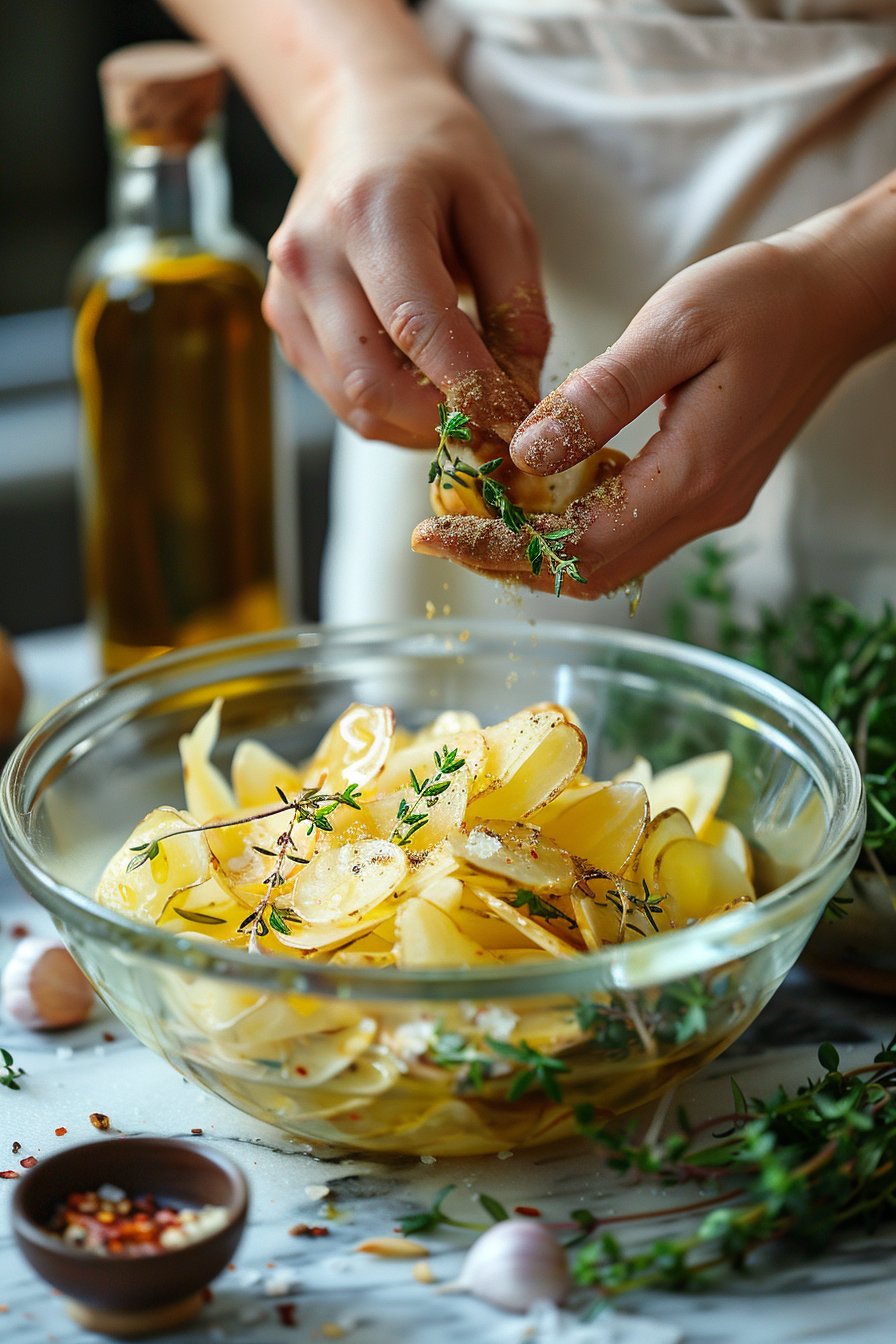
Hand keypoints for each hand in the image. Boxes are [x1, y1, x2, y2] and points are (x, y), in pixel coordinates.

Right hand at [264, 73, 549, 447]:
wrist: (361, 122)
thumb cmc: (438, 158)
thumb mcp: (500, 209)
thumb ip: (518, 302)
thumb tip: (519, 391)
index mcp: (369, 213)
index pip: (416, 327)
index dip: (470, 388)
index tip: (517, 418)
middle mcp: (311, 257)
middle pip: (372, 382)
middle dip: (440, 421)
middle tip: (493, 428)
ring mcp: (287, 295)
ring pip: (352, 403)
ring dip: (416, 425)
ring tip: (465, 409)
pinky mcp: (284, 322)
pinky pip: (339, 395)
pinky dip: (391, 410)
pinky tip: (428, 388)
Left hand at [413, 231, 887, 594]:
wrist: (835, 299)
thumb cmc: (761, 298)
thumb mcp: (673, 330)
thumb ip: (600, 398)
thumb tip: (528, 457)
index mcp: (689, 476)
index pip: (575, 547)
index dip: (498, 548)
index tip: (433, 533)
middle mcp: (699, 509)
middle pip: (586, 572)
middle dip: (506, 561)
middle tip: (442, 529)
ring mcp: (705, 505)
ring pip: (605, 561)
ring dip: (537, 550)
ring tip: (476, 515)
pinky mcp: (704, 489)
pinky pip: (625, 531)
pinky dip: (571, 527)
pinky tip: (536, 492)